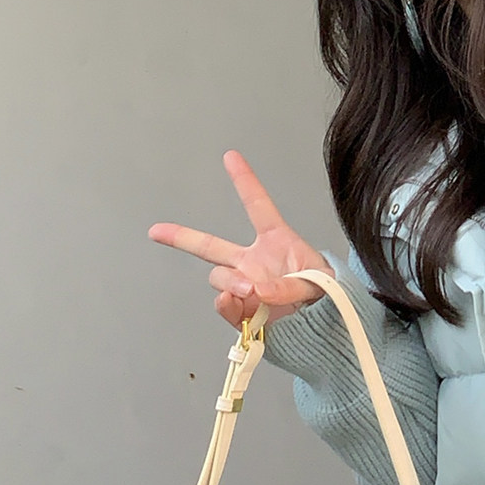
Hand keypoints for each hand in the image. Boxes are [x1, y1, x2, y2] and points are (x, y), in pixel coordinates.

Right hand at [149, 151, 329, 329]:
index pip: (257, 206)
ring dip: (230, 282)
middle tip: (157, 231)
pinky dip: (227, 305)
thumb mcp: (319, 282)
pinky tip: (239, 303)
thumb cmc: (327, 295)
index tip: (230, 156)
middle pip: (211, 246)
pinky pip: (223, 306)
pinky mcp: (242, 313)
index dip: (244, 180)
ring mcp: (244, 287)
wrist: (327, 327)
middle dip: (182, 237)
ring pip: (219, 278)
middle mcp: (253, 263)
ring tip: (250, 291)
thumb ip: (290, 285)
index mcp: (276, 242)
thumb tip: (257, 291)